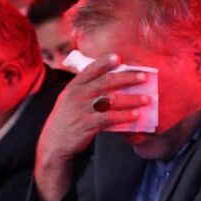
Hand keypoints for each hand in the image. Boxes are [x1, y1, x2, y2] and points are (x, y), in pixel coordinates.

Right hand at [34, 54, 148, 200]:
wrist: (54, 143)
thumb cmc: (67, 119)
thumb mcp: (69, 100)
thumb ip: (84, 90)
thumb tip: (109, 81)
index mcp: (73, 86)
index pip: (90, 70)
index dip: (104, 62)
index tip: (119, 57)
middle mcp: (77, 95)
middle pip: (106, 82)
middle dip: (127, 78)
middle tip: (144, 78)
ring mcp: (82, 110)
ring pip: (111, 100)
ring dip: (131, 99)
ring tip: (146, 99)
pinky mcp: (87, 125)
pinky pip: (109, 118)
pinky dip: (124, 116)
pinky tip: (135, 115)